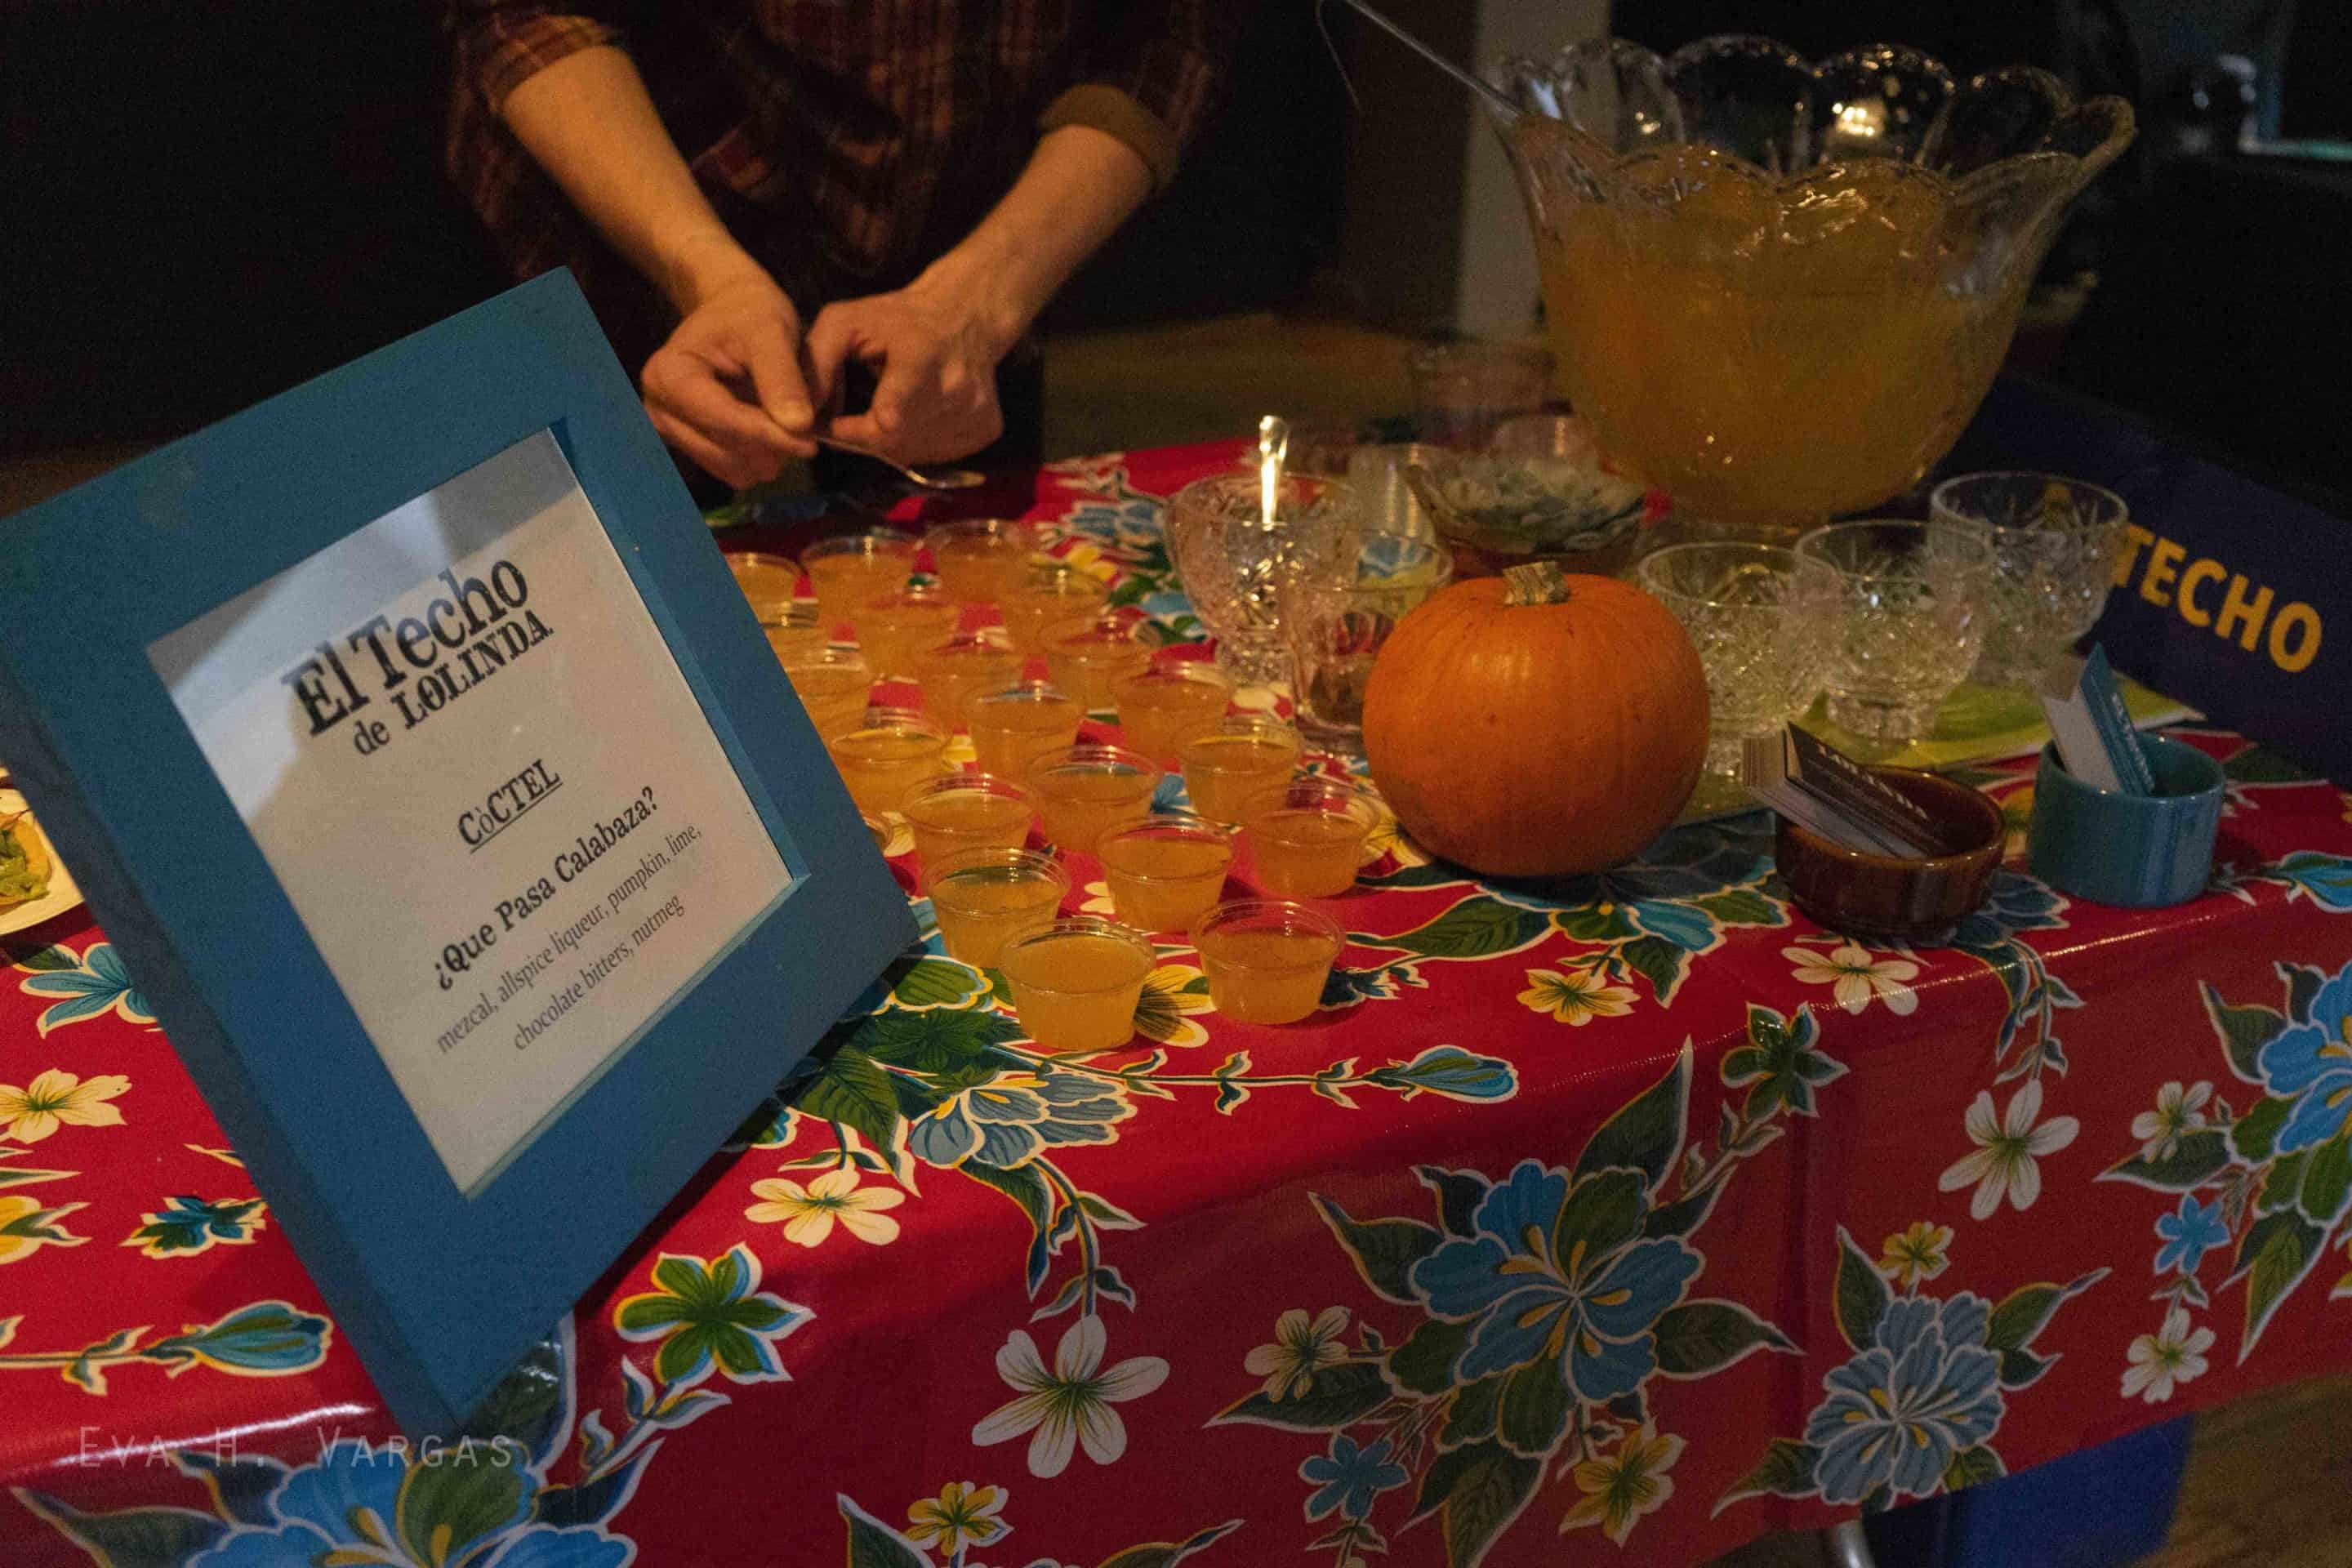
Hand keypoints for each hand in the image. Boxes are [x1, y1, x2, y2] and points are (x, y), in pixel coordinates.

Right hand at [640, 267, 819, 487]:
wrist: (734, 313)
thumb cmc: (750, 313)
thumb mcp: (770, 331)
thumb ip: (782, 376)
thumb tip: (798, 426)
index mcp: (668, 376)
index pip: (722, 420)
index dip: (769, 434)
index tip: (812, 443)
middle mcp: (659, 410)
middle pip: (726, 450)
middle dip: (772, 443)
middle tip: (810, 426)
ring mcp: (672, 434)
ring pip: (733, 468)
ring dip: (770, 453)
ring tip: (791, 420)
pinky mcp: (691, 449)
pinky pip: (735, 472)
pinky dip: (762, 457)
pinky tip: (775, 430)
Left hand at [804, 283, 1013, 463]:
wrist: (967, 317)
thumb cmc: (897, 319)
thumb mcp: (845, 321)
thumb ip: (815, 363)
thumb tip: (798, 417)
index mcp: (921, 356)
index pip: (890, 416)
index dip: (857, 430)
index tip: (839, 424)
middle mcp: (955, 387)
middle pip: (895, 441)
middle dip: (864, 437)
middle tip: (853, 419)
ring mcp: (975, 411)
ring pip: (915, 453)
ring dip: (889, 442)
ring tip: (887, 411)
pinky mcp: (987, 429)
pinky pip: (938, 455)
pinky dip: (917, 445)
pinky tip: (915, 418)